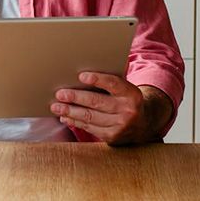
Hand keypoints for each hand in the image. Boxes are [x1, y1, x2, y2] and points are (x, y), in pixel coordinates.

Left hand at [50, 73, 168, 144]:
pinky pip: (89, 128)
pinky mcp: (111, 137)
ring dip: (70, 111)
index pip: (113, 84)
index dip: (97, 79)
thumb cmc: (127, 99)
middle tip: (60, 93)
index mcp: (132, 94)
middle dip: (76, 97)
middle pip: (97, 102)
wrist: (143, 123)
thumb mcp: (126, 87)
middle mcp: (127, 110)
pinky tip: (65, 116)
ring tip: (56, 106)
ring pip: (90, 117)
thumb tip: (93, 63)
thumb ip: (112, 78)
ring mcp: (120, 126)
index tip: (81, 76)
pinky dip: (75, 121)